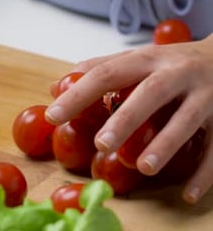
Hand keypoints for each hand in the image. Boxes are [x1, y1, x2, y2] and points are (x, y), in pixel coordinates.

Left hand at [46, 35, 212, 203]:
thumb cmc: (173, 61)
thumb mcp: (138, 57)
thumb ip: (100, 69)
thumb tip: (55, 87)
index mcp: (147, 59)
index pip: (107, 73)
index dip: (78, 94)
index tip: (54, 116)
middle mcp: (176, 73)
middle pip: (150, 93)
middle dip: (126, 119)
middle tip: (101, 143)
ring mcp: (205, 95)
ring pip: (186, 120)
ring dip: (165, 145)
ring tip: (143, 167)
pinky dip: (204, 172)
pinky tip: (187, 194)